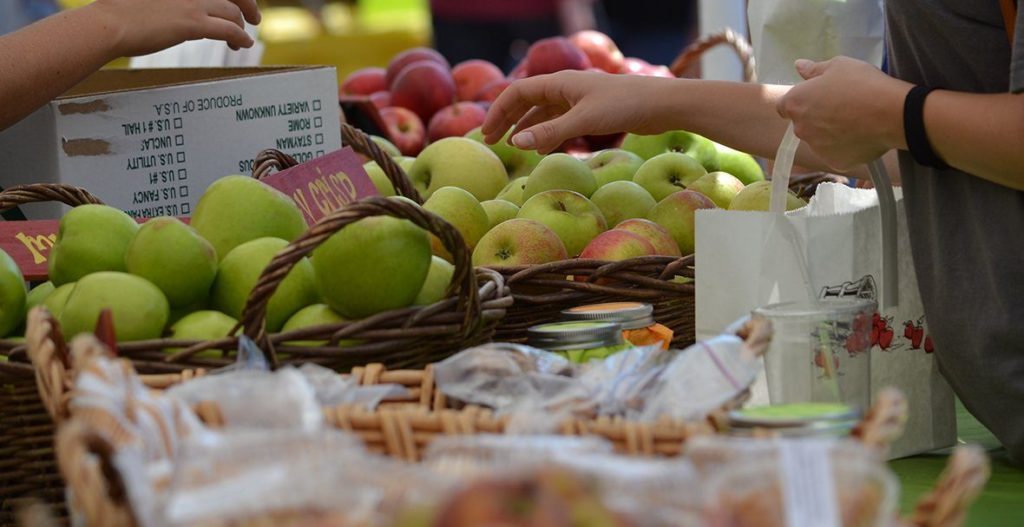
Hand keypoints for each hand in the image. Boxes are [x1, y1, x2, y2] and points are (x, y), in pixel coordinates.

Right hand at [88, 0, 260, 56]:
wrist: (108, 23)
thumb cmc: (123, 9)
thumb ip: (177, 0)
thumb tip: (190, 7)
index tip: (240, 2)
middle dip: (248, 4)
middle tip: (254, 18)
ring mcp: (193, 1)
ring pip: (233, 12)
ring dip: (241, 27)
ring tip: (241, 39)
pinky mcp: (193, 22)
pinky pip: (230, 30)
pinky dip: (241, 38)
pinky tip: (242, 45)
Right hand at [482, 70, 675, 153]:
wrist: (662, 104)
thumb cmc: (625, 107)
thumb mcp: (584, 121)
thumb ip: (550, 132)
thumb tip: (515, 144)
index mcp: (560, 82)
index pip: (518, 92)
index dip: (499, 111)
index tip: (487, 134)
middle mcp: (566, 88)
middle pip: (527, 101)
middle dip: (508, 120)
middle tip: (491, 142)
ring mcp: (579, 100)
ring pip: (543, 112)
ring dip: (526, 128)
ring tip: (512, 147)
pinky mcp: (592, 112)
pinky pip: (560, 121)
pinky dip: (547, 133)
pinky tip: (543, 149)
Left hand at [776, 57, 911, 170]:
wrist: (890, 113)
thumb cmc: (861, 84)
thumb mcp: (838, 66)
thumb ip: (814, 69)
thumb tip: (798, 65)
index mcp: (795, 103)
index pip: (784, 106)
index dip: (799, 101)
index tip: (816, 98)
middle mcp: (800, 128)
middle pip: (802, 124)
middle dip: (816, 117)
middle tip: (841, 107)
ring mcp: (817, 148)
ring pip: (819, 140)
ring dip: (829, 134)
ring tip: (854, 122)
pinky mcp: (834, 162)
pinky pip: (836, 153)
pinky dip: (844, 147)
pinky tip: (861, 136)